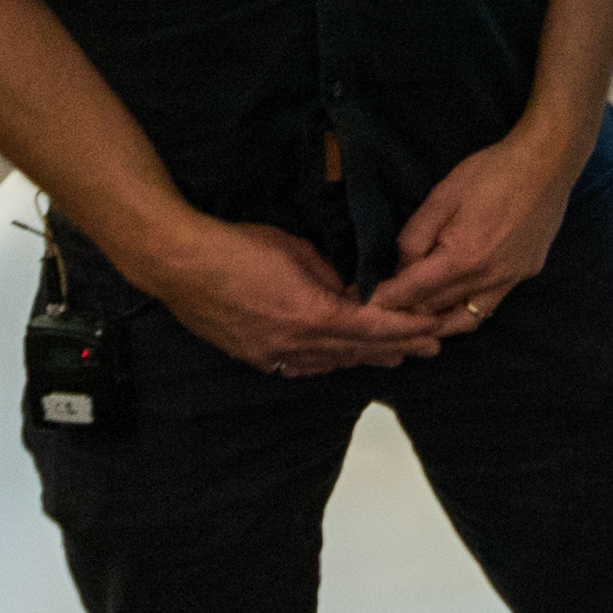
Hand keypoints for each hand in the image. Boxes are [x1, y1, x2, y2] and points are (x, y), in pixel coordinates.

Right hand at [130, 214, 449, 380]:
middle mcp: (296, 343)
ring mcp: (273, 354)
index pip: (372, 327)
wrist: (180, 264)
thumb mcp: (296, 250)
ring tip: (395, 356)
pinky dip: (328, 362)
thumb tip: (347, 291)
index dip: (406, 329)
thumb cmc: (237, 246)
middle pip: (357, 351)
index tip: (432, 329)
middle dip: (397, 347)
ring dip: (365, 358)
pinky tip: (341, 360)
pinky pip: (301, 366)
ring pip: (331, 362)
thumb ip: (328, 277)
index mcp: (312, 315)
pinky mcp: (254, 356)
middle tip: (430, 347)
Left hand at [367, 125, 586, 335]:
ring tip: (414, 318)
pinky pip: (487, 307)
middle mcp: (488, 280)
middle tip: (380, 308)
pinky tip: (451, 303)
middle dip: (404, 311)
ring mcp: (510, 282)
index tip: (361, 303)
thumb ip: (415, 236)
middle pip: (435, 309)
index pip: (412, 292)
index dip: (383, 299)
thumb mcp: (442, 197)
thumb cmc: (490, 173)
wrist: (547, 163)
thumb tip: (400, 265)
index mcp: (463, 258)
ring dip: (436, 322)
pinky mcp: (524, 276)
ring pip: (464, 320)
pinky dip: (464, 310)